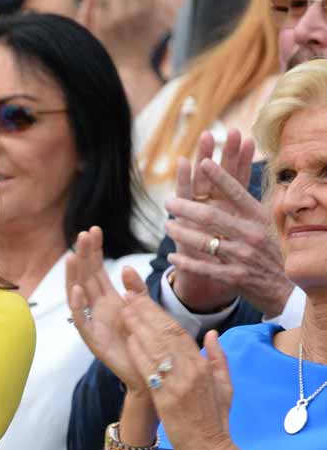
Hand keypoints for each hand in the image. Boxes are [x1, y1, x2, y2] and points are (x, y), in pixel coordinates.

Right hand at [66, 225, 144, 391]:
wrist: (151, 375)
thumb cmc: (147, 344)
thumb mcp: (145, 311)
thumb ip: (137, 291)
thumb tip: (127, 269)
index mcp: (110, 301)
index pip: (98, 270)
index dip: (95, 251)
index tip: (94, 230)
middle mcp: (98, 310)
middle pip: (87, 277)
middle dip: (85, 256)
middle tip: (83, 233)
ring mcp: (94, 324)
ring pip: (79, 296)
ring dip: (75, 276)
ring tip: (73, 257)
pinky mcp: (94, 341)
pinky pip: (82, 322)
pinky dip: (78, 306)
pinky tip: (77, 290)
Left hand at [122, 288, 233, 449]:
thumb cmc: (216, 421)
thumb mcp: (225, 386)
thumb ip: (218, 358)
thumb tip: (212, 334)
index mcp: (203, 366)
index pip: (179, 332)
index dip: (159, 313)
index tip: (143, 299)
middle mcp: (192, 370)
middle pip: (166, 333)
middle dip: (146, 312)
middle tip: (128, 295)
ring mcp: (180, 384)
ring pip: (158, 347)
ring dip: (139, 326)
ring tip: (124, 309)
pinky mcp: (168, 399)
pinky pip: (152, 371)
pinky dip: (140, 353)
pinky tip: (129, 339)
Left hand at [164, 130, 290, 317]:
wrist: (283, 287)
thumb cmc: (269, 251)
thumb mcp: (265, 225)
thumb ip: (246, 209)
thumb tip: (226, 183)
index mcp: (259, 218)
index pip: (237, 192)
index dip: (220, 176)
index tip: (203, 162)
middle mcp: (251, 235)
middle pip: (211, 216)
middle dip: (185, 208)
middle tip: (168, 202)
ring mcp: (243, 257)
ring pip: (203, 242)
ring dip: (181, 233)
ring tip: (167, 226)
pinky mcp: (234, 277)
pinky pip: (204, 268)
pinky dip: (185, 263)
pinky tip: (172, 258)